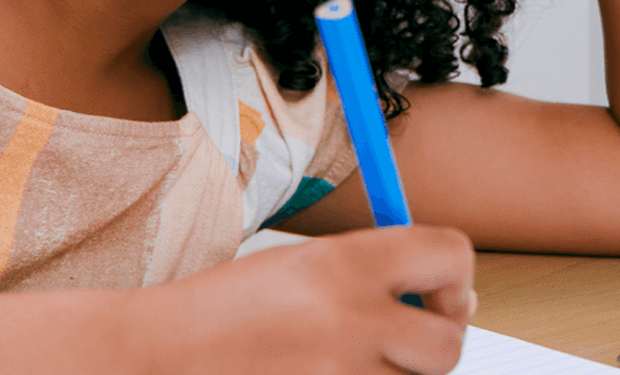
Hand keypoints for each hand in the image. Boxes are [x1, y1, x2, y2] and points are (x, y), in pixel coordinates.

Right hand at [135, 225, 476, 373]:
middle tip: (404, 336)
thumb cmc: (227, 308)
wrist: (164, 354)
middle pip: (450, 343)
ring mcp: (341, 374)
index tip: (440, 291)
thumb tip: (455, 295)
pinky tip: (321, 372)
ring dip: (392, 372)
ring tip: (342, 357)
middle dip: (435, 342)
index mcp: (344, 262)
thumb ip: (373, 270)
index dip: (456, 278)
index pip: (453, 256)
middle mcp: (350, 317)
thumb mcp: (300, 262)